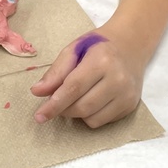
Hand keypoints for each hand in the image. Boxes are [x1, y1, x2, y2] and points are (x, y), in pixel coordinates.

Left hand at [30, 30, 144, 128]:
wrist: (130, 45)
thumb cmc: (97, 46)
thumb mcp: (74, 49)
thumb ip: (56, 71)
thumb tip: (37, 92)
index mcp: (101, 60)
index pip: (73, 88)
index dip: (54, 104)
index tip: (39, 115)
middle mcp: (118, 79)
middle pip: (82, 107)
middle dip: (63, 109)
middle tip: (56, 102)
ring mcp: (127, 94)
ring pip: (91, 118)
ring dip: (76, 114)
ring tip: (74, 98)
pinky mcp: (131, 105)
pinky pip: (102, 121)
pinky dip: (90, 116)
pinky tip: (90, 100)